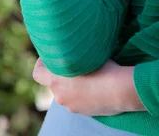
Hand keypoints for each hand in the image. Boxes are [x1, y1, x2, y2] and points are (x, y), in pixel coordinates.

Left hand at [32, 58, 147, 115]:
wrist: (120, 90)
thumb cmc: (105, 67)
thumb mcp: (87, 54)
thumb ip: (74, 55)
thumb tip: (73, 46)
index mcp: (56, 80)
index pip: (37, 73)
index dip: (41, 64)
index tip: (52, 55)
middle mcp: (59, 95)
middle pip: (55, 82)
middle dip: (62, 73)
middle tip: (75, 62)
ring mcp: (70, 106)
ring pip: (67, 92)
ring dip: (73, 85)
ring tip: (89, 74)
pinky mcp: (82, 112)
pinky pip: (78, 100)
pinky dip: (83, 94)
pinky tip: (96, 86)